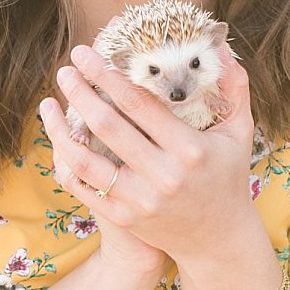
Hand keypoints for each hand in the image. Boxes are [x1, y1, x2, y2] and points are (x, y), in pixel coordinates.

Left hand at [45, 42, 259, 267]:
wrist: (218, 241)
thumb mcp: (239, 133)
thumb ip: (234, 88)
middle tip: (65, 69)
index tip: (85, 54)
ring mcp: (140, 200)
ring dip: (61, 128)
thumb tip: (222, 48)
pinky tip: (59, 139)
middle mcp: (163, 176)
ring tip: (49, 102)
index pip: (138, 103)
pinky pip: (83, 187)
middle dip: (80, 93)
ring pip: (85, 160)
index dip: (107, 75)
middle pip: (108, 126)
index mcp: (189, 149)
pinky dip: (65, 161)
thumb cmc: (228, 178)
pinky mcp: (124, 218)